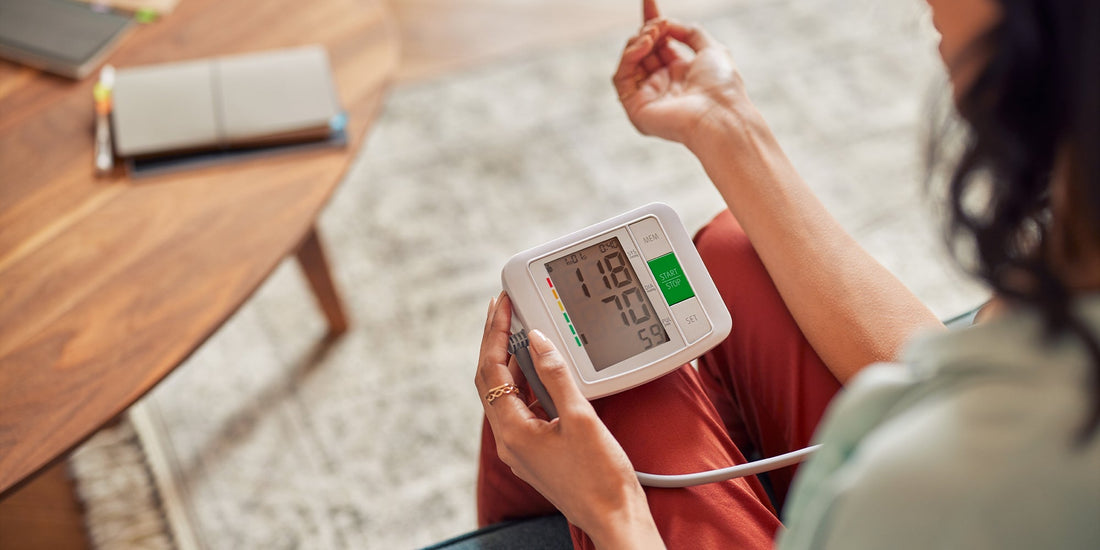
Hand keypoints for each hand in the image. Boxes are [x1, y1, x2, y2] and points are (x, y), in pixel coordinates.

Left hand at [475, 294, 663, 547]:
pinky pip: (521, 408)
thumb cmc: (600, 478)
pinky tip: (538, 368)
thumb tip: (537, 341)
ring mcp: (521, 447)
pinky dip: (525, 381)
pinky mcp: (536, 451)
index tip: (501, 305)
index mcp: (512, 431)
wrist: (614, 517)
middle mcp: (509, 440)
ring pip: (504, 394)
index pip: (490, 369)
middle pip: (490, 380)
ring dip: (509, 360)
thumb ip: (556, 376)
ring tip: (518, 329)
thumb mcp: (580, 419)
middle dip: (495, 341)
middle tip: (502, 309)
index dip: (494, 332)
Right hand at [613, 1, 750, 148]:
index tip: (649, 0)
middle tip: (659, 24)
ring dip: (639, 41)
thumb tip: (666, 23)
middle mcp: (662, 84)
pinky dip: (629, 56)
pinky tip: (644, 45)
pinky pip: (622, 77)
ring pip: (629, 60)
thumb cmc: (721, 86)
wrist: (720, 115)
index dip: (653, 21)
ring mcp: (648, 97)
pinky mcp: (635, 108)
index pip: (659, 44)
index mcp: (680, 72)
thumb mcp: (711, 48)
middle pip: (643, 49)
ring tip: (653, 34)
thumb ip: (689, 32)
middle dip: (648, 30)